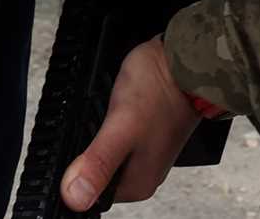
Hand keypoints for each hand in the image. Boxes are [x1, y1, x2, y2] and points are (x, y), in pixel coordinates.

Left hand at [61, 37, 201, 210]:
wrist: (185, 60)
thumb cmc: (158, 90)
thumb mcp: (120, 127)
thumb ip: (98, 164)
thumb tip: (74, 200)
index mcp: (138, 184)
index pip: (89, 192)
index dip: (76, 169)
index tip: (81, 140)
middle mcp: (143, 174)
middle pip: (96, 171)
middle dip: (87, 146)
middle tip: (98, 119)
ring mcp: (145, 152)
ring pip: (103, 151)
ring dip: (96, 131)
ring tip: (106, 110)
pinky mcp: (144, 132)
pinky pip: (114, 135)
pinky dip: (106, 121)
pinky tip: (110, 107)